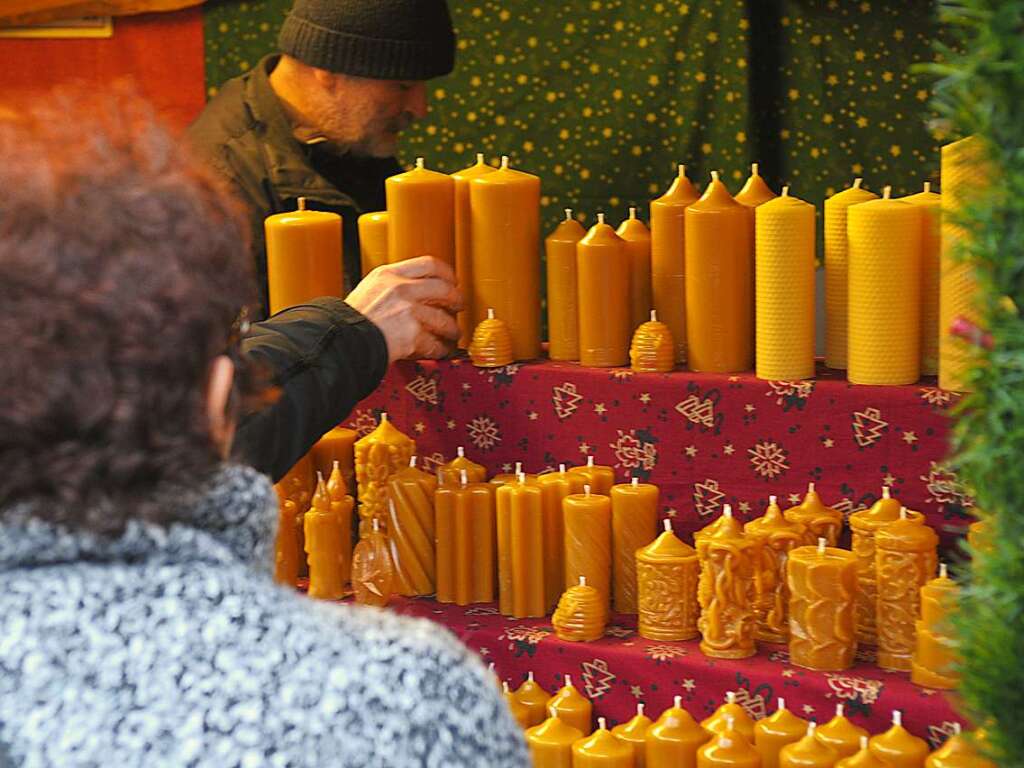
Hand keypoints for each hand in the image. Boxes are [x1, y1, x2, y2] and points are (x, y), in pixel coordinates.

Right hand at [344, 256, 461, 362]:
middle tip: (458, 307)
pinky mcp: (412, 335)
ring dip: (452, 329)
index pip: (428, 264)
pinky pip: (435, 343)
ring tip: (452, 334)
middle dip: (456, 300)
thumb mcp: (367, 291)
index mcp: (388, 275)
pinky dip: (440, 349)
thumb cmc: (348, 321)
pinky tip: (439, 350)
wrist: (339, 341)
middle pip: (444, 289)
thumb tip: (413, 291)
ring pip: (444, 319)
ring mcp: (408, 311)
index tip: (452, 280)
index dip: (447, 273)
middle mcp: (400, 289)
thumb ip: (390, 288)